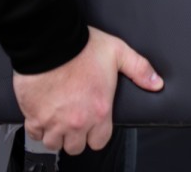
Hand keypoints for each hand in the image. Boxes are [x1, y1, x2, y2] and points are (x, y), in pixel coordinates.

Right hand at [12, 26, 162, 155]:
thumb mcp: (118, 53)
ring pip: (54, 144)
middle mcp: (77, 121)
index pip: (100, 141)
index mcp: (99, 110)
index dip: (97, 133)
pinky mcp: (34, 116)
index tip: (93, 123)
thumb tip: (156, 82)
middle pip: (76, 147)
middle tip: (75, 119)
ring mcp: (54, 121)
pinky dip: (37, 128)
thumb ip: (139, 69)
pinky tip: (42, 115)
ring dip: (56, 134)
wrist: (50, 42)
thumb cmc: (81, 47)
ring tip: (59, 119)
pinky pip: (34, 134)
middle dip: (76, 136)